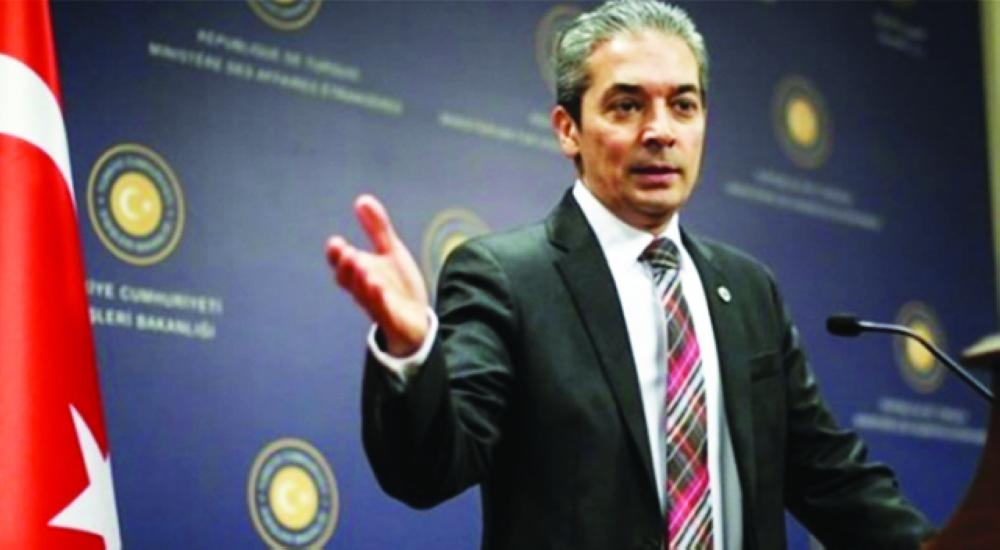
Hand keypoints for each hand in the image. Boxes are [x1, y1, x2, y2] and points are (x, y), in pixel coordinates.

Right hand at [326, 194, 429, 355]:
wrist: (416, 321)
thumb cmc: (397, 286)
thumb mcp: (391, 252)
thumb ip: (377, 228)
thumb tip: (362, 199)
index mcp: (361, 273)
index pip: (342, 264)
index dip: (337, 255)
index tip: (336, 243)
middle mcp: (364, 290)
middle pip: (348, 280)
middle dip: (346, 267)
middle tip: (348, 253)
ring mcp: (377, 306)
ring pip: (363, 295)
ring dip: (361, 281)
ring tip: (363, 266)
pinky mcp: (392, 320)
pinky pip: (382, 311)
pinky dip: (379, 299)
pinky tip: (379, 287)